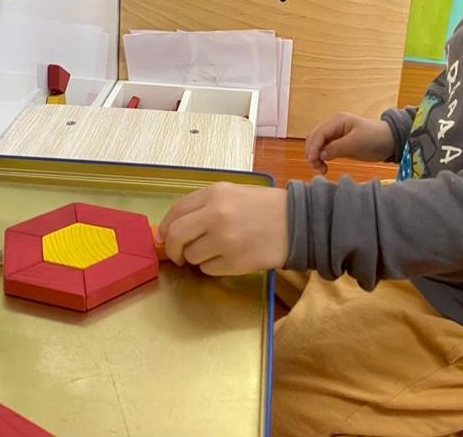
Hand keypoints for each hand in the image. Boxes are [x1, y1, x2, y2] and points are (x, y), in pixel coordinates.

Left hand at [157, 183, 288, 275]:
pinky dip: (213, 267)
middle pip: (176, 236)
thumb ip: (204, 206)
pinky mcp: (234, 263)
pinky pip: (208, 269)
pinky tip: (229, 258)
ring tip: (216, 251)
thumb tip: (172, 228)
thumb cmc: (265, 207)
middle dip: (172, 249)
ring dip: (197, 258)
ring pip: (192, 256)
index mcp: (215, 194)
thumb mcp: (233, 193)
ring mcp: (224, 241)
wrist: (298, 223)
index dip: (165, 227)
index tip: (164, 237)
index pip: (176, 212)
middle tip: (178, 255)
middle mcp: (216, 215)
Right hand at [304, 113, 394, 174]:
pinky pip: (324, 150)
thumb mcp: (357, 143)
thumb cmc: (376, 138)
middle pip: (314, 138)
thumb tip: (320, 155)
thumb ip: (337, 148)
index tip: (313, 161)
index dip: (313, 147)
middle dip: (312, 152)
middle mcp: (334, 126)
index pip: (319, 133)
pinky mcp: (339, 144)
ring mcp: (336, 135)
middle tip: (317, 167)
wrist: (390, 141)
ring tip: (321, 168)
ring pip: (317, 145)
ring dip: (315, 156)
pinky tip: (325, 167)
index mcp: (337, 121)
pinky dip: (321, 158)